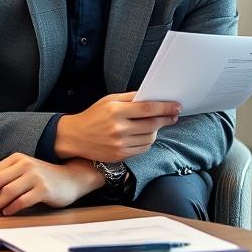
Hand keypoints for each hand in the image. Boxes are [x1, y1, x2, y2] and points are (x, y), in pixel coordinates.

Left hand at [0, 154, 102, 214]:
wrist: (71, 179)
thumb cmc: (44, 176)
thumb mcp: (22, 170)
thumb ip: (1, 171)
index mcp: (18, 159)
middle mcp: (26, 165)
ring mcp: (36, 177)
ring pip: (7, 192)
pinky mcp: (43, 190)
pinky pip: (21, 202)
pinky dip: (11, 209)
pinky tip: (9, 211)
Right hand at [55, 92, 179, 161]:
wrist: (74, 137)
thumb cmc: (93, 116)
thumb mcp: (109, 100)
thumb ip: (131, 98)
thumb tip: (152, 96)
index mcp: (116, 111)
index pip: (148, 109)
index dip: (165, 108)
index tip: (176, 107)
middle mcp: (118, 129)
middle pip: (152, 125)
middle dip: (166, 119)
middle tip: (173, 116)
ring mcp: (119, 144)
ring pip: (150, 138)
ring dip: (157, 131)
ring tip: (156, 124)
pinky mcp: (119, 156)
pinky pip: (142, 149)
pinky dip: (148, 142)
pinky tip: (146, 135)